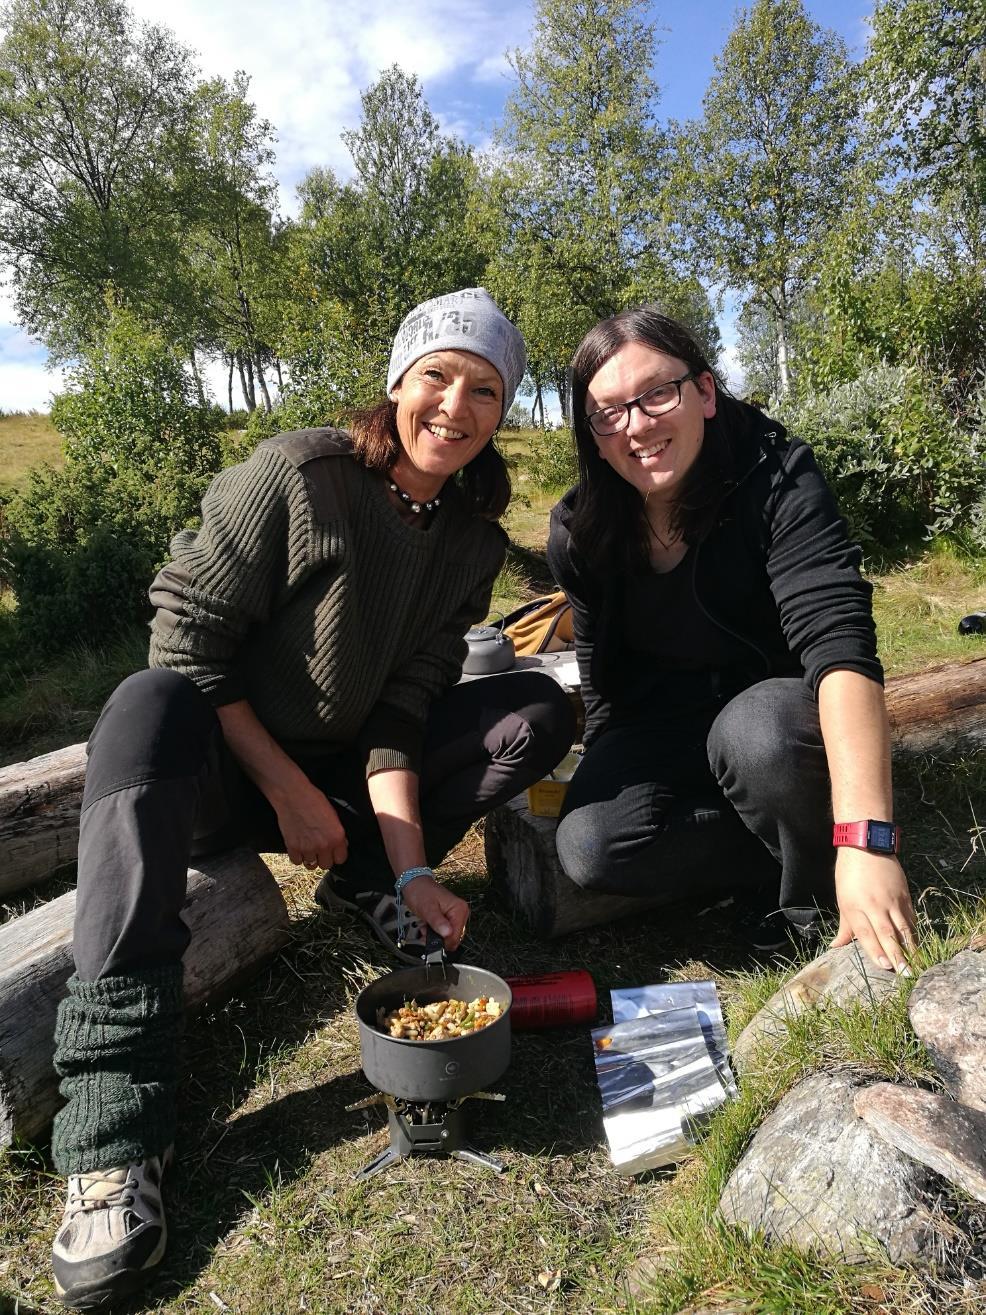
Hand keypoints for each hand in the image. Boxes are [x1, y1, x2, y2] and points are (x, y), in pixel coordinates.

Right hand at [273, 779, 347, 869]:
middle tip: (320, 850)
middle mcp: (324, 845)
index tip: (332, 852)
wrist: (293, 795)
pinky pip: (297, 861)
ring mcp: (307, 848)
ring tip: (308, 848)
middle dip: (324, 858)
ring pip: (311, 865)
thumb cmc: (314, 800)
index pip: (341, 859)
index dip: (336, 855)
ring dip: (310, 858)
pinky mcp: (293, 847)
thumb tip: (341, 844)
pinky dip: (297, 856)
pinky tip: (298, 847)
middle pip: (326, 865)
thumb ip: (338, 833)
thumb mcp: (334, 815)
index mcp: (337, 837)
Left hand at [401, 875, 469, 953]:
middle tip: (425, 931)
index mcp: (459, 909)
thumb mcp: (427, 908)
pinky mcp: (450, 917)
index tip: (429, 938)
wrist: (415, 883)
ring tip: (425, 927)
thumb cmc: (420, 892)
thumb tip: (447, 934)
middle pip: (453, 938)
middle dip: (438, 939)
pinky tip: (428, 926)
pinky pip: (445, 932)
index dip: (442, 941)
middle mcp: (461, 912)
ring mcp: (456, 915)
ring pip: (448, 936)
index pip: (455, 936)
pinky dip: (435, 932)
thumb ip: (437, 922)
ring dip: (435, 936)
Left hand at [831, 848, 917, 972]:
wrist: (866, 847)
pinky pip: (910, 916)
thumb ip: (845, 927)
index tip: (885, 966)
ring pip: (903, 927)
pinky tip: (917, 944)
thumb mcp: (842, 900)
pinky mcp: (904, 894)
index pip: (867, 933)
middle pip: (887, 933)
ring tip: (916, 964)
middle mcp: (875, 905)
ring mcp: (892, 899)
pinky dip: (914, 931)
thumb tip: (835, 947)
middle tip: (906, 973)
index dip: (876, 950)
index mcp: (855, 907)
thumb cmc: (849, 875)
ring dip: (910, 947)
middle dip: (897, 955)